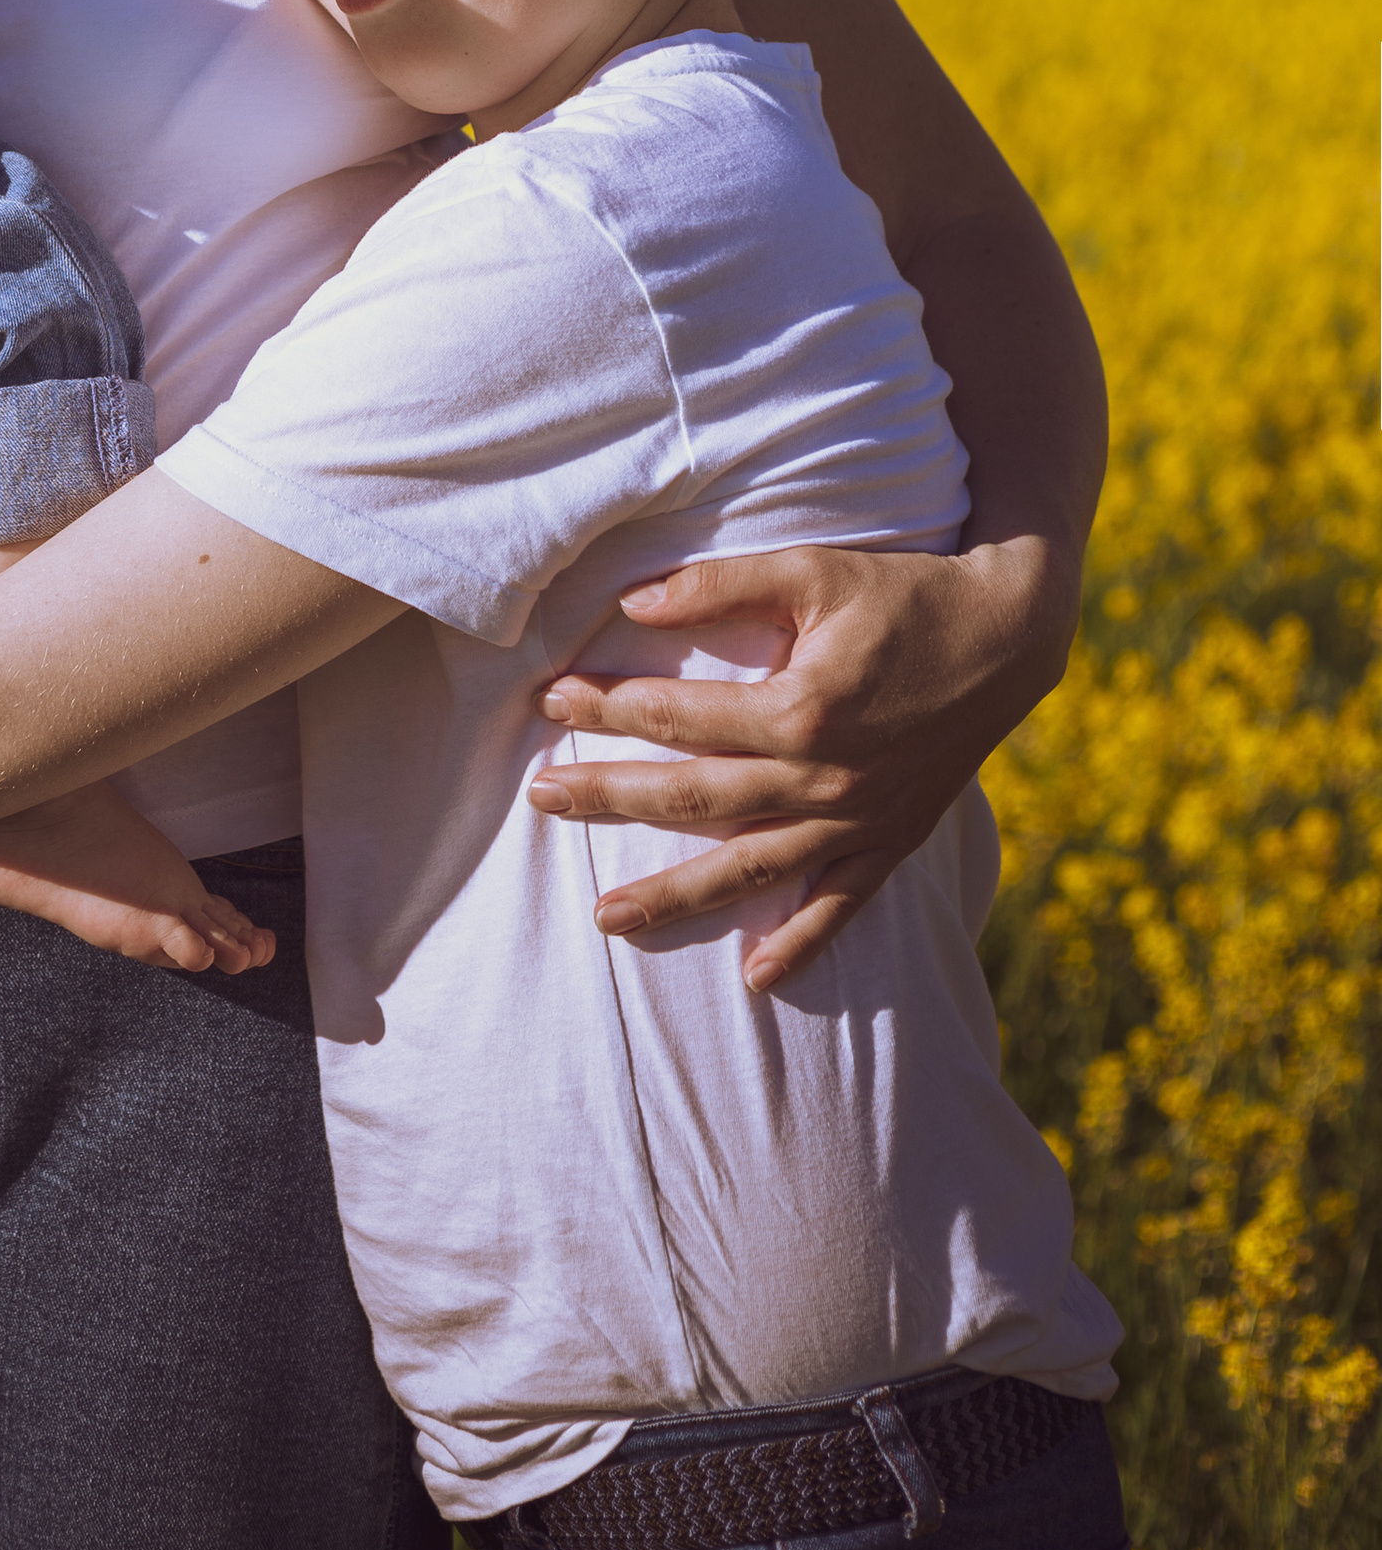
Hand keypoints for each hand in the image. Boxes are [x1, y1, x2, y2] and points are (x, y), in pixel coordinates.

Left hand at [528, 535, 1072, 989]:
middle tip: (540, 799)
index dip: (607, 705)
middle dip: (609, 798)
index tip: (550, 699)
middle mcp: (824, 778)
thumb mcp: (813, 569)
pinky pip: (840, 908)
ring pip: (750, 873)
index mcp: (800, 708)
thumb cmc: (905, 592)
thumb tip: (632, 602)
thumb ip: (721, 585)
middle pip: (695, 799)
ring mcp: (859, 820)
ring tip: (605, 918)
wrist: (1008, 636)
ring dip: (675, 897)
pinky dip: (799, 946)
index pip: (677, 715)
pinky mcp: (893, 842)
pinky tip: (753, 980)